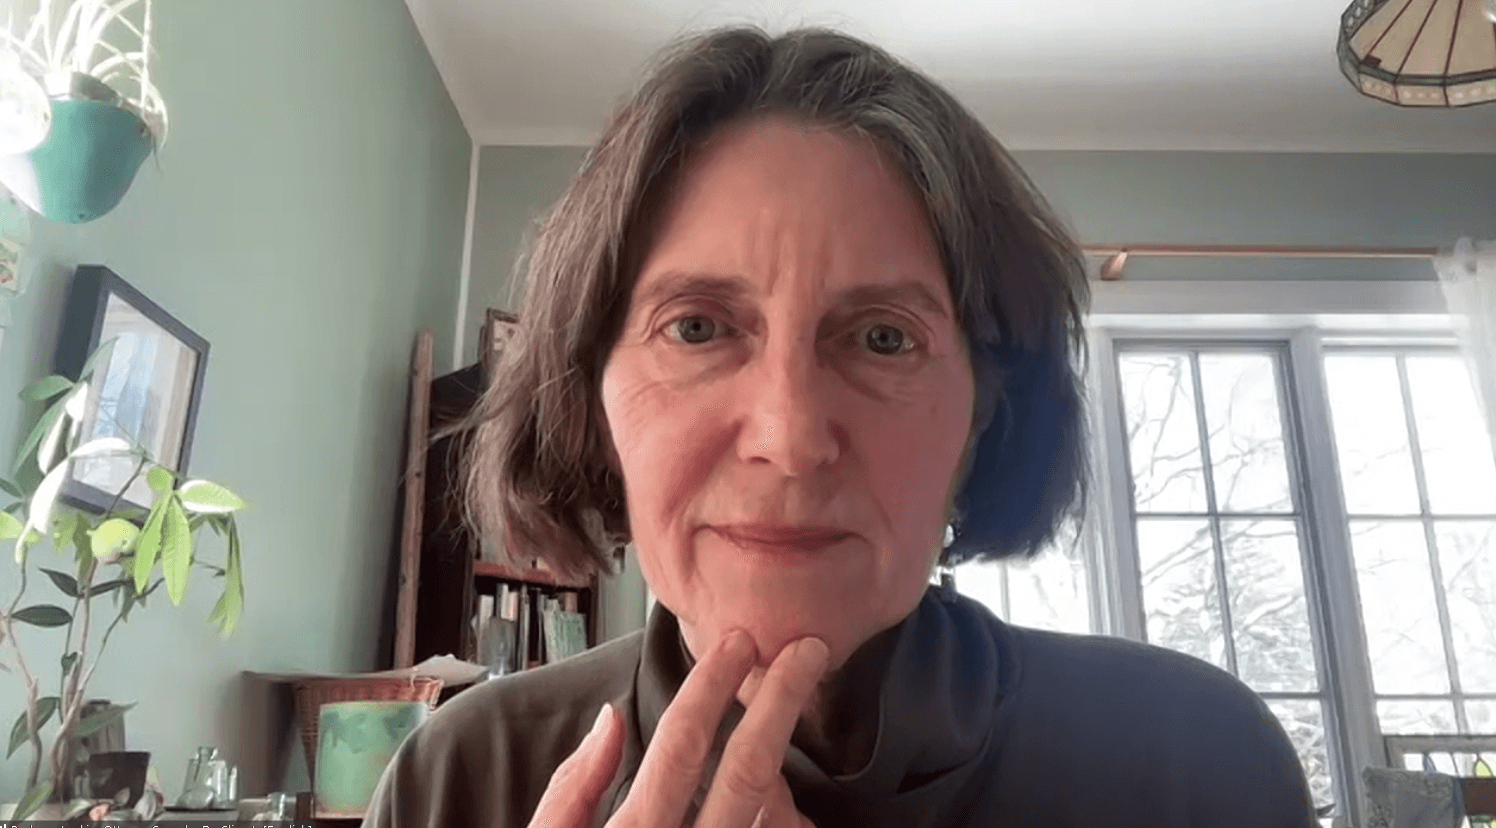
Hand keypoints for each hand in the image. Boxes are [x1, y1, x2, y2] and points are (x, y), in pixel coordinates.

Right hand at [527, 630, 828, 827]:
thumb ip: (572, 791)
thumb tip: (609, 717)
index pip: (682, 745)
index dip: (713, 686)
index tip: (738, 641)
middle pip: (749, 770)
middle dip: (782, 701)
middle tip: (808, 651)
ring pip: (776, 812)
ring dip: (784, 763)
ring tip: (778, 732)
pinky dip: (785, 815)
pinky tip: (780, 801)